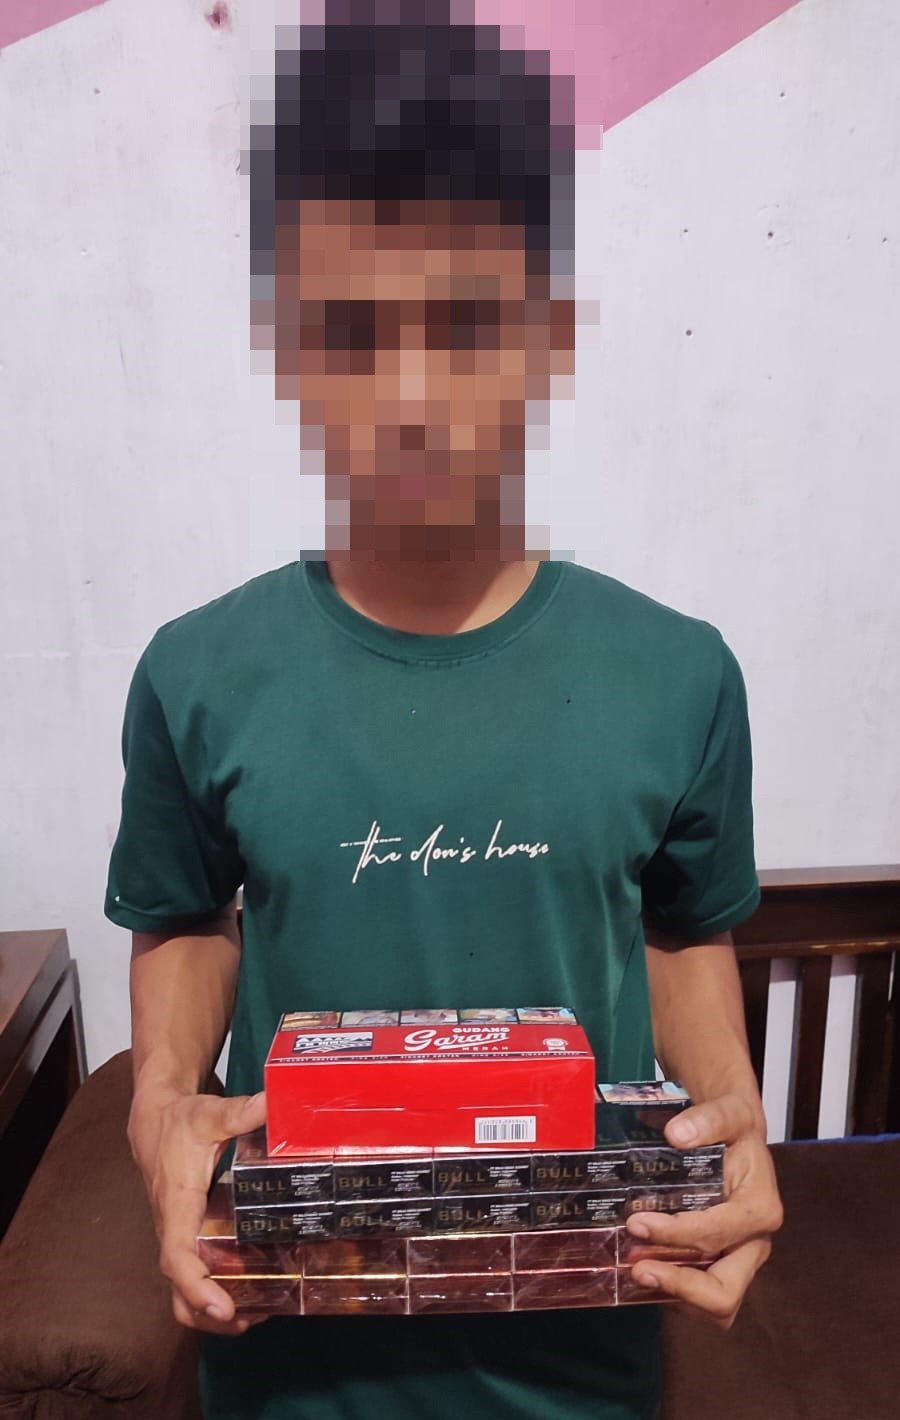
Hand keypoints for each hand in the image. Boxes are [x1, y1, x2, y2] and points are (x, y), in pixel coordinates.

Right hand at [128, 1088, 267, 1335]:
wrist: (154, 1120)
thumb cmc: (181, 1120)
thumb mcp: (210, 1112)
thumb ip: (240, 1112)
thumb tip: (272, 1102)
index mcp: (177, 1205)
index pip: (178, 1258)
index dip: (197, 1287)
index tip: (223, 1307)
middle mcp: (173, 1229)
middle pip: (179, 1293)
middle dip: (210, 1316)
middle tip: (252, 1318)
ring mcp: (178, 1236)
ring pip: (183, 1292)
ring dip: (213, 1313)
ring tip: (258, 1312)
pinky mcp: (186, 1236)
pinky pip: (194, 1276)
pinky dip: (216, 1293)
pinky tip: (252, 1288)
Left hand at [625, 1092, 782, 1326]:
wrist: (736, 1137)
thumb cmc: (732, 1127)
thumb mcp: (729, 1111)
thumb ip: (709, 1119)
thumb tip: (677, 1134)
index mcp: (760, 1209)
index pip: (715, 1235)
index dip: (674, 1235)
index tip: (636, 1224)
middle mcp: (754, 1244)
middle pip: (724, 1293)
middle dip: (678, 1286)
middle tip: (636, 1267)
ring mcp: (741, 1260)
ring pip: (716, 1307)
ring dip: (676, 1296)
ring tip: (637, 1272)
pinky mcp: (725, 1266)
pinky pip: (703, 1300)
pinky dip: (675, 1294)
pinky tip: (647, 1269)